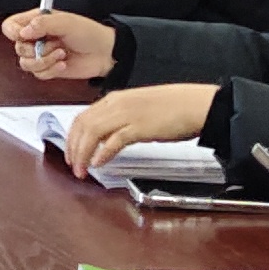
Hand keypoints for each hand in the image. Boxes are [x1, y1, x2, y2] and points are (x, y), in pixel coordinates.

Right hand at [0, 8, 117, 80]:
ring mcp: (41, 54)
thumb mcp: (66, 22)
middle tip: (54, 44)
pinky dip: (51, 70)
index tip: (26, 36)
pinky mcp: (48, 68)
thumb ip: (42, 24)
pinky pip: (38, 74)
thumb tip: (23, 31)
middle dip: (37, 49)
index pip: (11, 26)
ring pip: (26, 63)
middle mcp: (36, 37)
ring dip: (44, 61)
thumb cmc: (89, 33)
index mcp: (37, 21)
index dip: (14, 32)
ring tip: (61, 54)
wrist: (104, 53)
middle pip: (18, 48)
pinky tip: (63, 64)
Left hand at [62, 84, 217, 171]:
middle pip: (82, 125)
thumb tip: (106, 138)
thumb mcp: (139, 109)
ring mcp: (127, 114)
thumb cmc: (173, 107)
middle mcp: (117, 104)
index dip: (72, 137)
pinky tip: (99, 164)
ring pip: (92, 132)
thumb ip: (120, 120)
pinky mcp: (139, 127)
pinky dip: (103, 153)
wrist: (196, 104)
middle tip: (73, 166)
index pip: (82, 117)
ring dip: (83, 153)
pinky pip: (114, 141)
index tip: (71, 153)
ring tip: (82, 171)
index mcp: (115, 99)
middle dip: (73, 148)